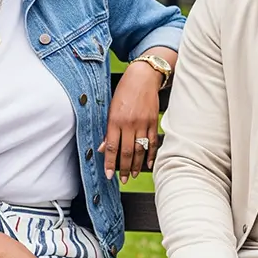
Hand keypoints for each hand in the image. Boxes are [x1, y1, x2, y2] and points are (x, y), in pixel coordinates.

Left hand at [99, 59, 163, 182]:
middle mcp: (129, 123)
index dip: (110, 163)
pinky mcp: (154, 121)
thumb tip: (103, 148)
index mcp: (115, 120)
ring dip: (136, 165)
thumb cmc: (124, 91)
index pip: (112, 147)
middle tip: (122, 180)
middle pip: (126, 151)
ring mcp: (143, 123)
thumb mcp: (111, 108)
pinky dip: (151, 155)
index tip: (109, 175)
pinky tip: (148, 164)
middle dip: (123, 168)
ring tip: (132, 175)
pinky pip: (153, 142)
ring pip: (140, 149)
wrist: (143, 77)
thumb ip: (108, 129)